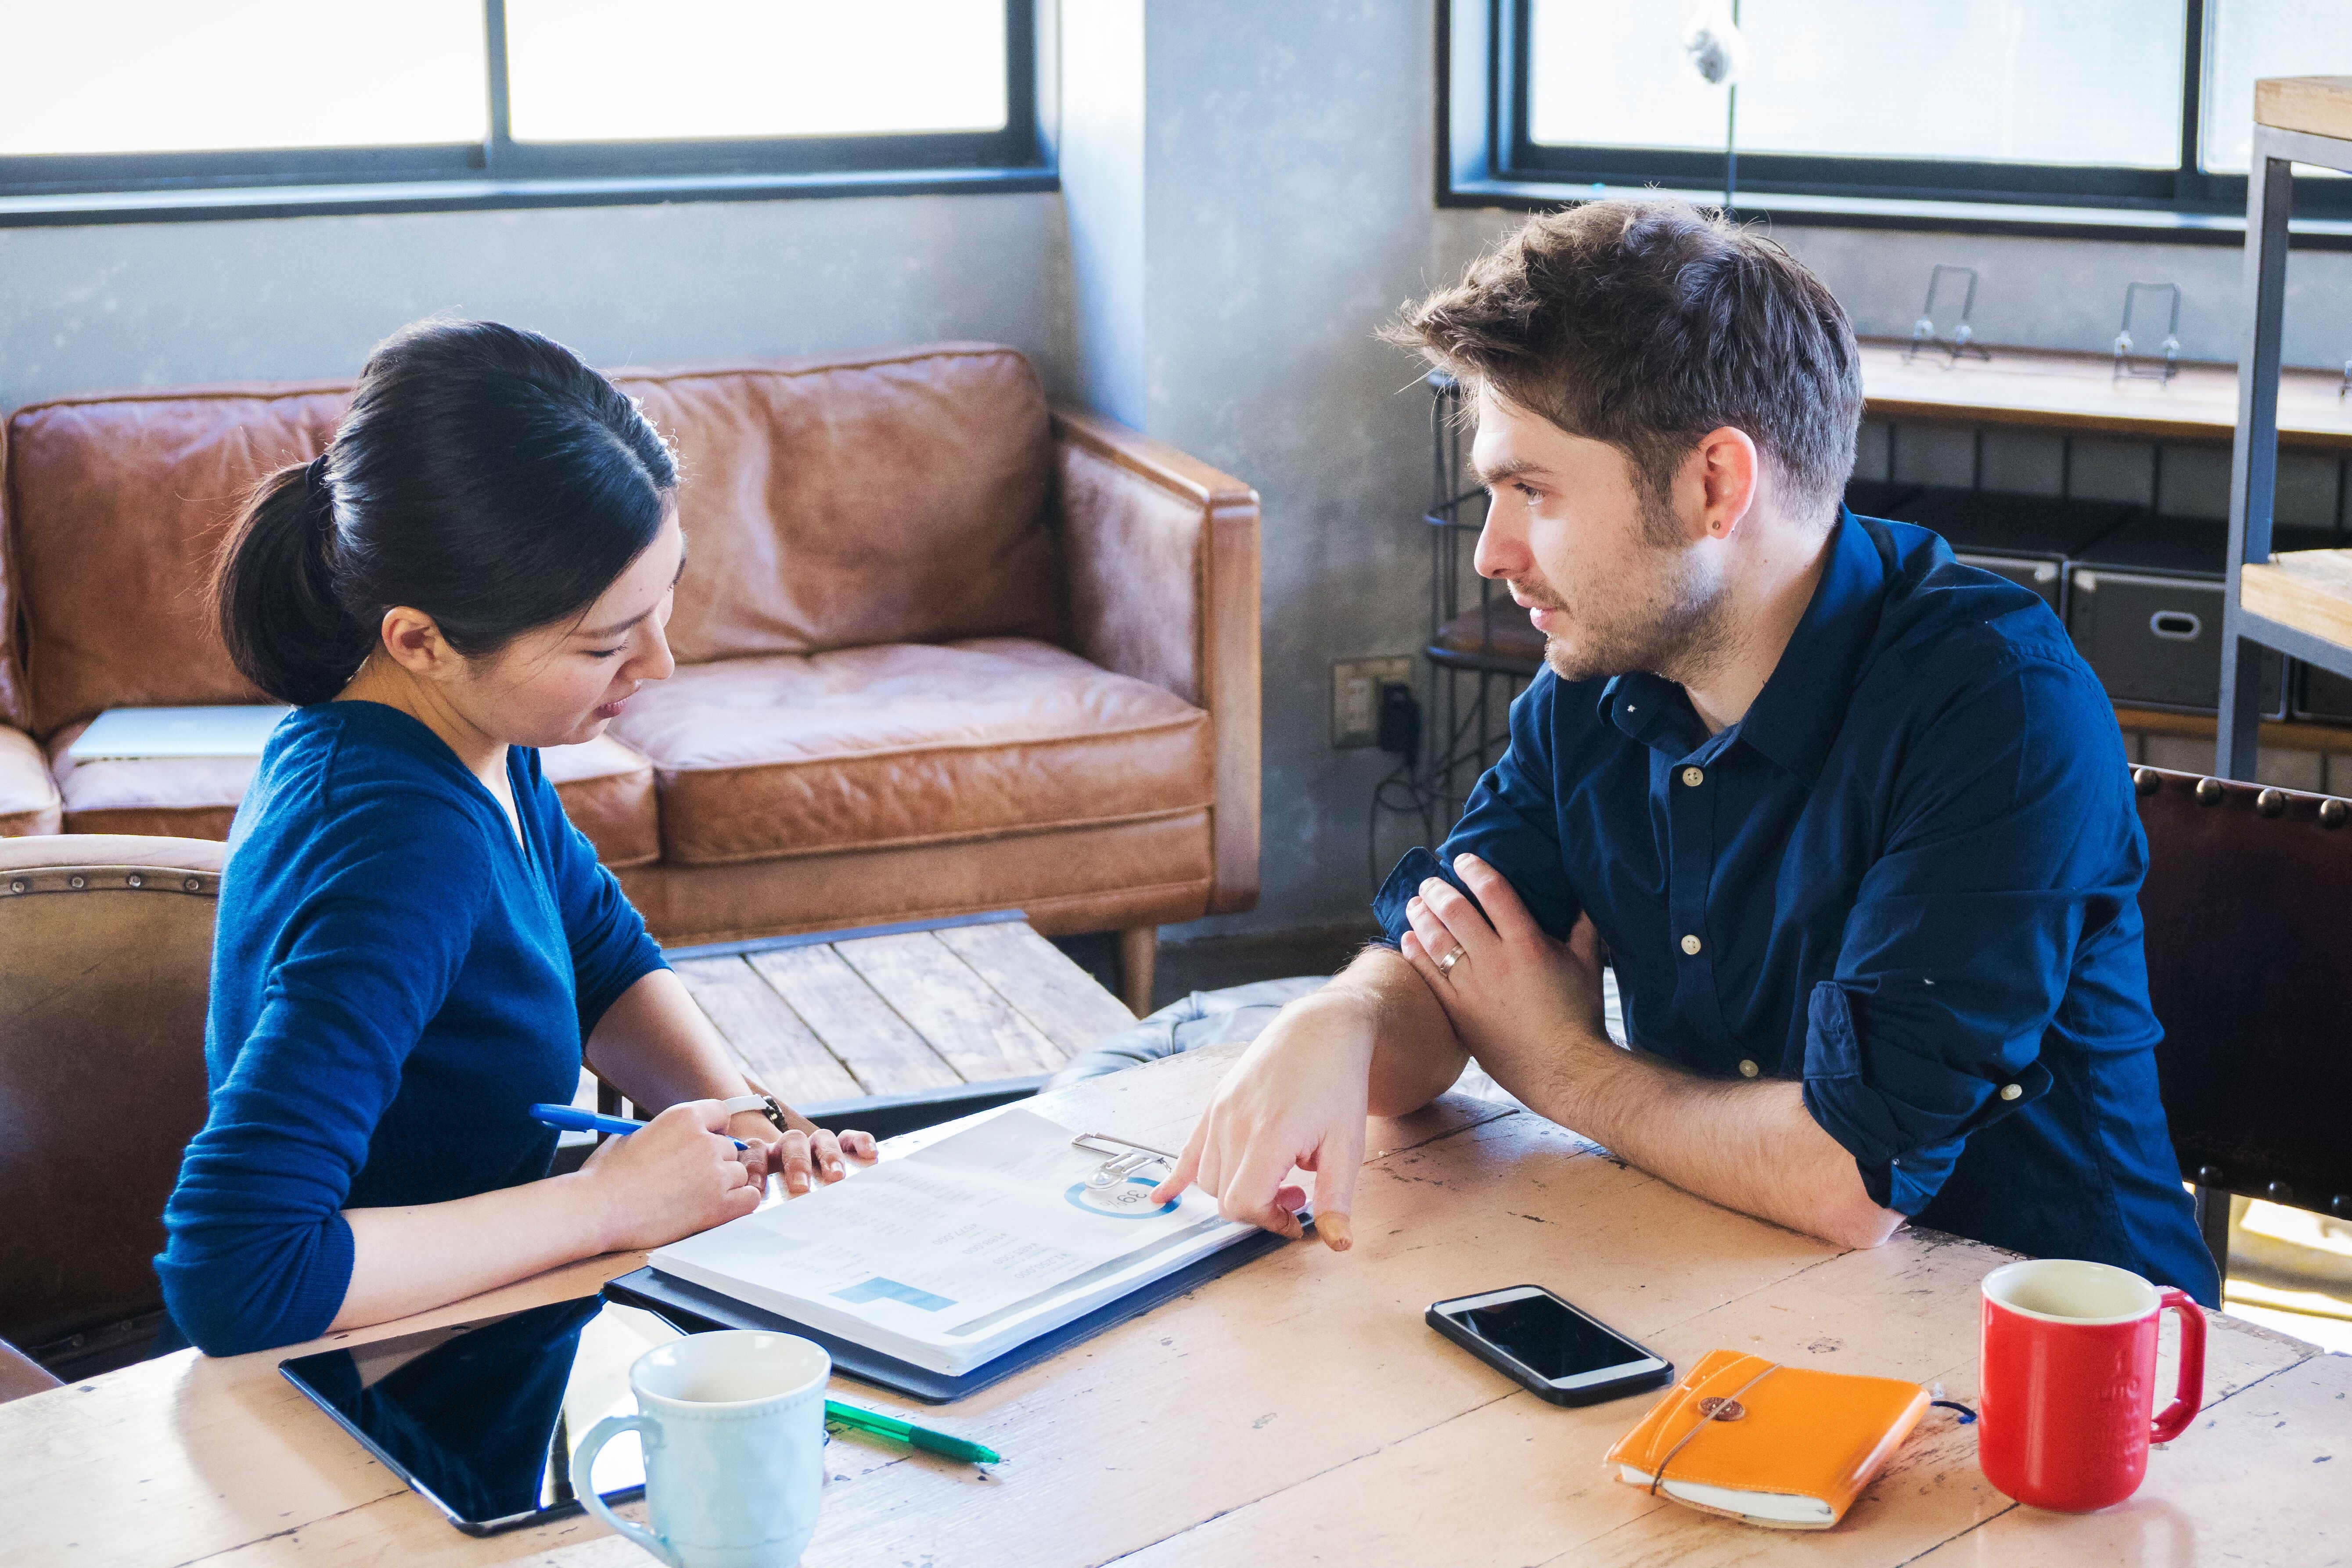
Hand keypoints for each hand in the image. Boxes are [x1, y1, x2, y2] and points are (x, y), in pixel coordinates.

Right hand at [577, 1100, 765, 1252]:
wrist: (597, 1209)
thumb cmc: (606, 1176)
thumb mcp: (632, 1135)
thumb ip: (662, 1132)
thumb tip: (671, 1138)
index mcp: (685, 1116)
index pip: (721, 1113)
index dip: (712, 1129)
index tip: (700, 1143)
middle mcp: (706, 1140)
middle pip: (729, 1147)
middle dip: (712, 1161)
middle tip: (687, 1179)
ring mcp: (715, 1173)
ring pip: (738, 1173)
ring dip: (723, 1184)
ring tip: (691, 1197)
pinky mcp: (719, 1205)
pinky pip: (750, 1198)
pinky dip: (739, 1202)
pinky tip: (717, 1207)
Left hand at [730, 1112, 878, 1196]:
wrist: (794, 1192)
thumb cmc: (775, 1203)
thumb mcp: (761, 1205)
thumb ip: (751, 1208)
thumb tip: (738, 1233)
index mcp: (764, 1157)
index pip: (756, 1152)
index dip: (754, 1167)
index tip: (755, 1190)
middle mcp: (789, 1147)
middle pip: (791, 1142)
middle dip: (796, 1164)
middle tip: (800, 1188)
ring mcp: (815, 1145)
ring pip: (821, 1138)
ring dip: (828, 1155)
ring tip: (836, 1177)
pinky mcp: (841, 1145)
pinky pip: (850, 1138)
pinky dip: (859, 1142)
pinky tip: (870, 1154)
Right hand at [1148, 991, 1370, 1250]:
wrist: (1320, 1029)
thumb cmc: (1338, 1084)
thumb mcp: (1348, 1145)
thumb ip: (1337, 1198)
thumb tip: (1337, 1244)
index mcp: (1268, 1137)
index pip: (1244, 1204)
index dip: (1271, 1222)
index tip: (1298, 1218)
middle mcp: (1234, 1124)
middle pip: (1224, 1198)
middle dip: (1258, 1209)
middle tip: (1295, 1195)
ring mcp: (1219, 1112)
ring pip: (1207, 1179)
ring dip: (1235, 1191)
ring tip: (1274, 1177)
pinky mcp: (1214, 1104)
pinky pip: (1187, 1151)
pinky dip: (1177, 1178)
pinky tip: (1161, 1198)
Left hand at [1398, 854, 1607, 1068]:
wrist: (1565, 1070)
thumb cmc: (1579, 1017)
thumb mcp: (1588, 966)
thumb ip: (1583, 929)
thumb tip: (1584, 899)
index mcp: (1527, 944)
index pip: (1493, 892)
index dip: (1474, 869)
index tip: (1462, 859)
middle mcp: (1495, 960)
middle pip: (1455, 911)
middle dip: (1437, 890)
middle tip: (1429, 881)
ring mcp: (1472, 988)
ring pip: (1435, 941)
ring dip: (1421, 917)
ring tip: (1414, 903)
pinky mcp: (1458, 1012)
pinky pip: (1427, 976)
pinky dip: (1414, 954)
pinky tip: (1407, 940)